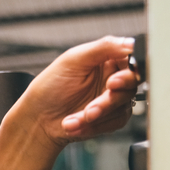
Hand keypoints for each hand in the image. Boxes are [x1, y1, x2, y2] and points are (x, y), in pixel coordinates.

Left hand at [18, 36, 138, 150]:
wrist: (37, 120)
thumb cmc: (49, 88)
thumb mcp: (72, 60)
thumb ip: (103, 47)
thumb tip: (130, 43)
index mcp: (107, 59)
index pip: (132, 61)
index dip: (128, 72)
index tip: (113, 82)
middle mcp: (112, 77)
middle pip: (130, 86)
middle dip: (110, 99)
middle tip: (93, 106)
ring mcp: (112, 99)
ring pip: (122, 106)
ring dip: (97, 115)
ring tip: (75, 118)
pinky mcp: (110, 118)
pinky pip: (115, 122)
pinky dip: (94, 126)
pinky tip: (74, 125)